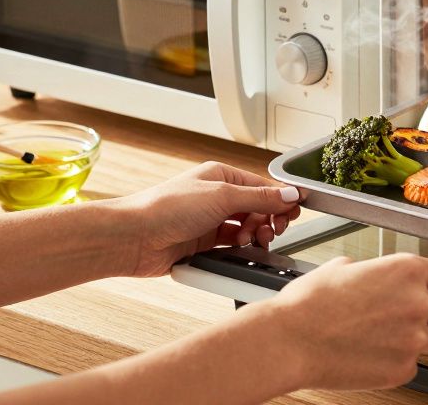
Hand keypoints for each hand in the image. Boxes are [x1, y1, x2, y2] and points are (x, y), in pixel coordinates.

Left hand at [108, 161, 301, 277]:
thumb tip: (290, 194)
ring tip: (250, 240)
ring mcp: (209, 222)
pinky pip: (231, 247)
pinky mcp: (202, 245)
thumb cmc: (167, 207)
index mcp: (221, 176)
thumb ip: (260, 197)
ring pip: (246, 230)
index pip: (262, 187)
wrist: (134, 237)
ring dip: (253, 235)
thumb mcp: (222, 196)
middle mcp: (216, 198)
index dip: (280, 200)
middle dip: (268, 220)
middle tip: (271, 230)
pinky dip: (240, 249)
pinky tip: (240, 249)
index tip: (293, 213)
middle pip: (257, 209)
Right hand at [264, 253, 427, 390]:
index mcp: (406, 271)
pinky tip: (373, 353)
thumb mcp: (343, 267)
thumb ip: (374, 271)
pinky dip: (397, 361)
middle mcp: (416, 302)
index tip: (425, 290)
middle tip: (408, 314)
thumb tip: (376, 276)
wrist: (290, 340)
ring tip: (386, 336)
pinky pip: (412, 365)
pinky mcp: (402, 369)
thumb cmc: (309, 304)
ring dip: (417, 337)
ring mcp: (412, 339)